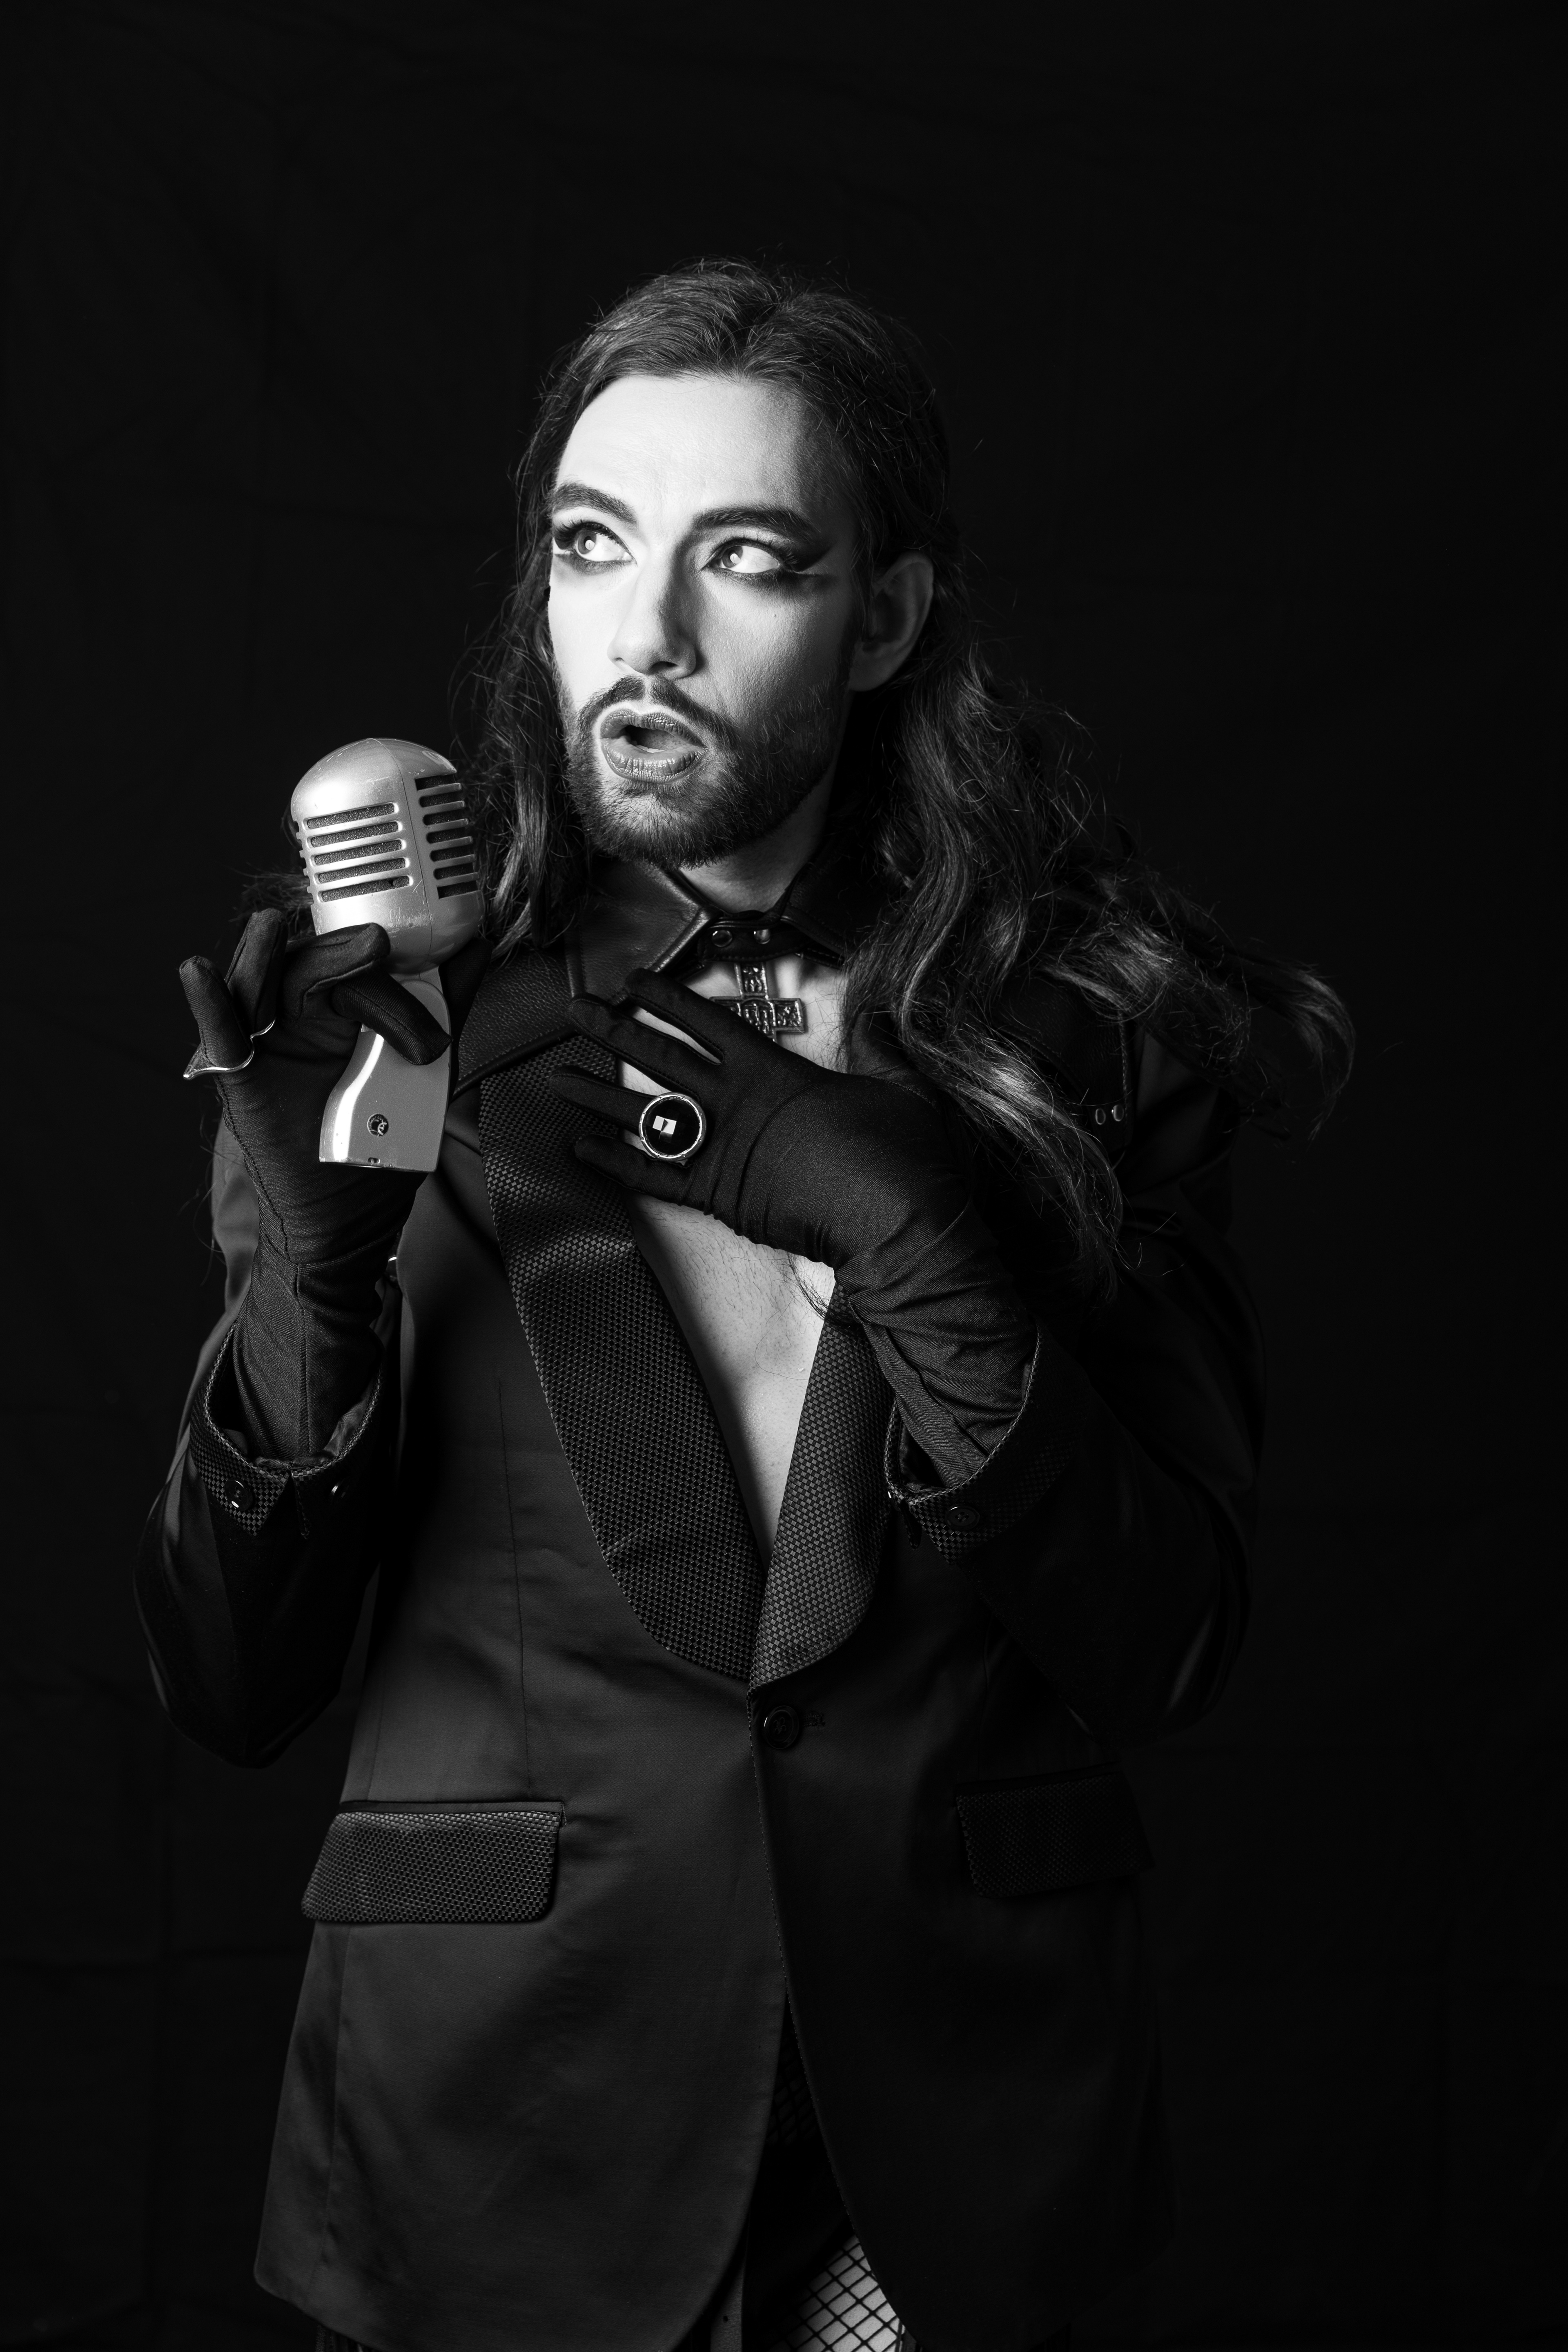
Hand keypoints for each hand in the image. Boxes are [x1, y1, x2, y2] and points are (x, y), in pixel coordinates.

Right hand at [180, 909, 447, 1267]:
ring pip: (256, 986)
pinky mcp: (241, 1081)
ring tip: (271, 927)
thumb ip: (444, 1008)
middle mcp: (299, 1018)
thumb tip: (476, 947)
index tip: (413, 987)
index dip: (382, 971)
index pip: (355, 966)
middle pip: (307, 966)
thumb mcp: (427, 1070)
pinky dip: (207, 1004)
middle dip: (340, 957)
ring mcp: (266, 1046)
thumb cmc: (383, 1143)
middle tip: (374, 947)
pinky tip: (199, 972)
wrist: (353, 1218)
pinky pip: (219, 1037)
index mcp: (341, 1007)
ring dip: (261, 956)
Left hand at [550, 967, 967, 1274]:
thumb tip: (876, 1012)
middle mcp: (735, 1106)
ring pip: (645, 1115)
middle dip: (614, 1030)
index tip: (635, 980)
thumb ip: (878, 1045)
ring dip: (598, 1096)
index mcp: (774, 1073)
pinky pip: (654, 1179)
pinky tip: (579, 1149)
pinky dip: (615, 1164)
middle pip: (661, 1058)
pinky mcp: (719, 1199)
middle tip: (576, 1010)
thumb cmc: (902, 1155)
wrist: (897, 1222)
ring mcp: (721, 1152)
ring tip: (558, 1078)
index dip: (668, 997)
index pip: (708, 1022)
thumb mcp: (900, 1085)